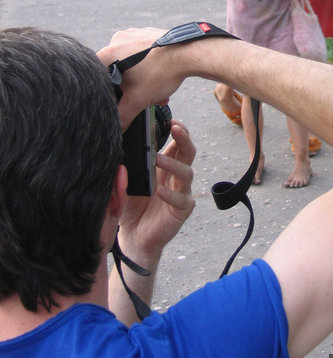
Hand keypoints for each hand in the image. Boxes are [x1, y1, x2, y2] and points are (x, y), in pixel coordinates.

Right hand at [97, 27, 183, 129]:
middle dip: (129, 87)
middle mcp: (119, 39)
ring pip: (131, 62)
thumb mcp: (139, 99)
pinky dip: (149, 67)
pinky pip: (143, 53)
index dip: (106, 90)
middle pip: (115, 70)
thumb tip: (116, 128)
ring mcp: (135, 34)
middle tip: (142, 97)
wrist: (190, 53)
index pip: (97, 75)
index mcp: (109, 52)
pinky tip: (161, 77)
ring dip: (142, 79)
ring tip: (157, 91)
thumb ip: (123, 115)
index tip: (118, 98)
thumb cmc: (163, 71)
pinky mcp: (149, 33)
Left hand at [118, 119, 195, 257]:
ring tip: (157, 159)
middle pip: (188, 153)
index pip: (177, 144)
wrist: (133, 236)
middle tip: (176, 128)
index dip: (178, 131)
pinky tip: (158, 190)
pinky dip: (170, 194)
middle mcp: (177, 176)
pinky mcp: (182, 210)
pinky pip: (181, 199)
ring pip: (186, 173)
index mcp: (166, 166)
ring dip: (173, 164)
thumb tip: (120, 144)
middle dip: (184, 138)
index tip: (172, 120)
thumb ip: (129, 165)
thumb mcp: (127, 181)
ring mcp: (182, 192)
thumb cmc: (131, 205)